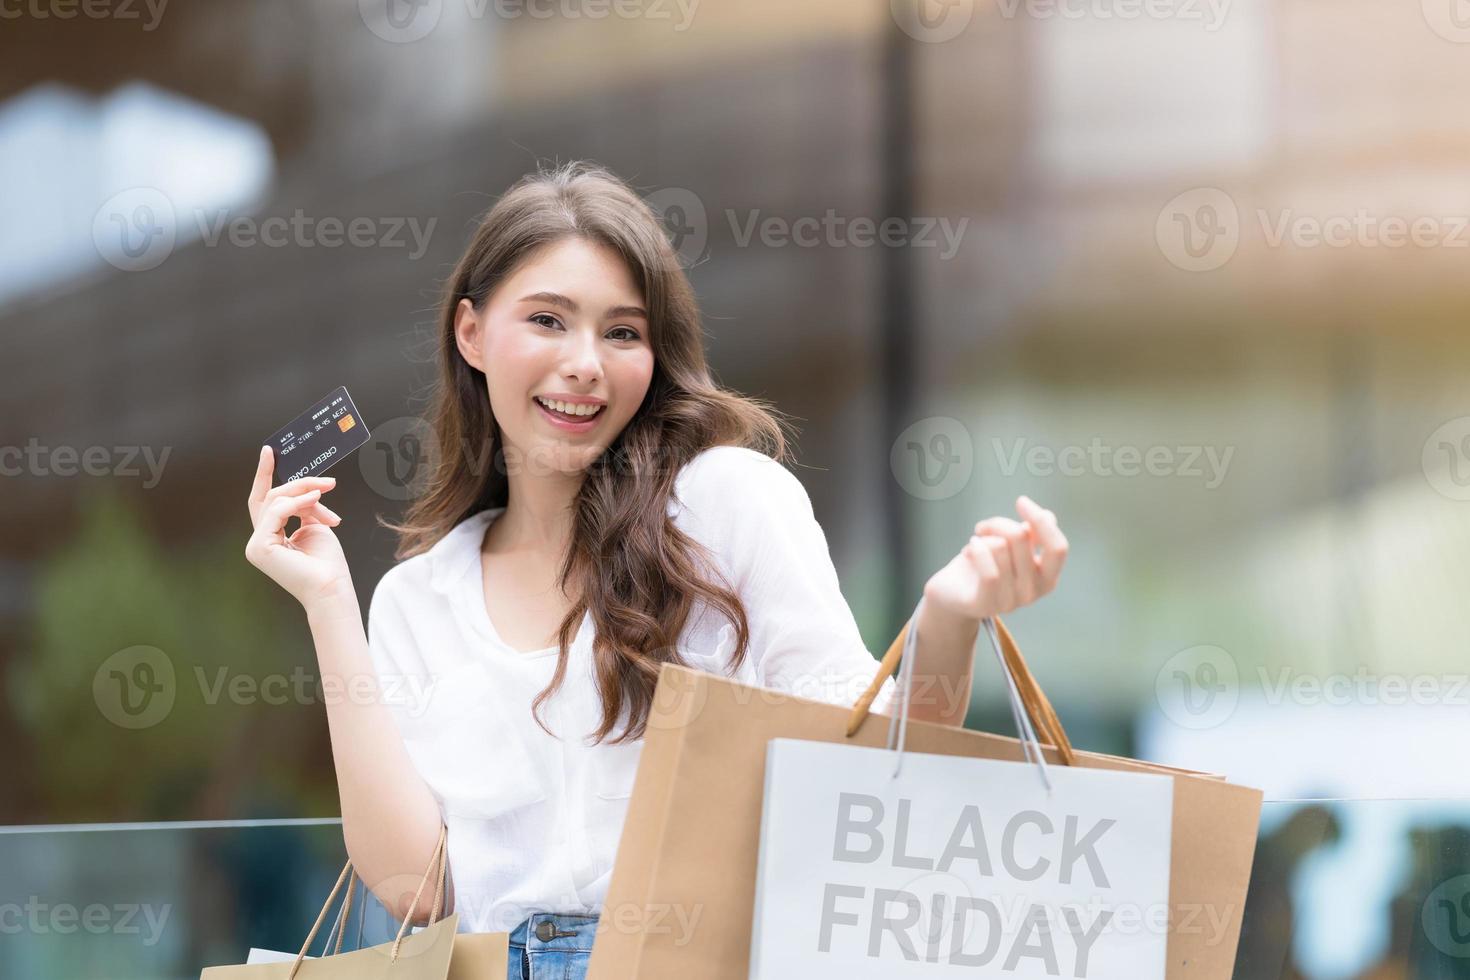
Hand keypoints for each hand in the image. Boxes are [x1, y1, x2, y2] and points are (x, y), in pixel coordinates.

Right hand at [245, 446, 352, 608]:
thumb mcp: (315, 526)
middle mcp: (259, 540)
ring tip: (328, 490)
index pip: (263, 501)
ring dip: (306, 492)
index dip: (264, 475)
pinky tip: (316, 499)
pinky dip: (299, 502)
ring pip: (276, 501)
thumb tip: (306, 493)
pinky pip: (277, 511)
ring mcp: (256, 545)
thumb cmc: (327, 564)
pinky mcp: (260, 547)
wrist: (331, 586)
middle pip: (271, 498)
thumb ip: (304, 509)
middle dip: (299, 483)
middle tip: (327, 480)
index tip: (270, 451)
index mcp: (270, 536)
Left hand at [922, 495, 1067, 623]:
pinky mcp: (985, 605)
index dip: (1042, 521)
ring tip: (975, 544)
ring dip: (983, 538)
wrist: (953, 594)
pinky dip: (975, 549)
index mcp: (1047, 578)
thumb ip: (1032, 535)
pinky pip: (988, 571)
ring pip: (999, 546)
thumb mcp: (1012, 547)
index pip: (1058, 548)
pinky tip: (967, 549)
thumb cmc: (986, 565)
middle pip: (1022, 537)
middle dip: (999, 523)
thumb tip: (1048, 517)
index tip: (1021, 501)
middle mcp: (1033, 593)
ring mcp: (1010, 602)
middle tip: (983, 527)